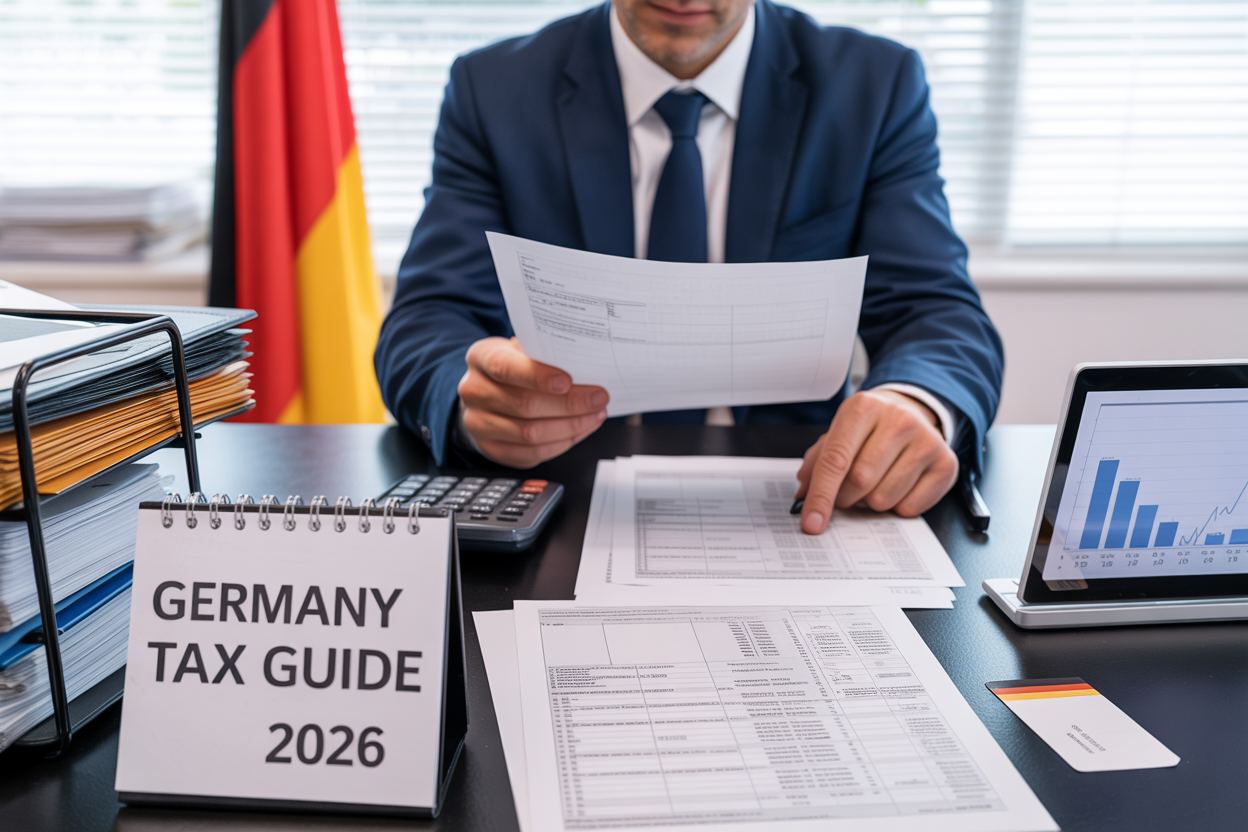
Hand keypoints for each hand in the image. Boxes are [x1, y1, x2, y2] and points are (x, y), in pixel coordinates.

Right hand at [458, 337, 608, 467]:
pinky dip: (562, 443)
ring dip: (570, 426)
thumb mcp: (522, 348)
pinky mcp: (492, 449)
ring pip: (529, 433)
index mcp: (481, 358)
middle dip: (569, 404)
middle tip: (598, 398)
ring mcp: (479, 424)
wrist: (486, 392)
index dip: (538, 376)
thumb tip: (582, 361)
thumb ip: (544, 352)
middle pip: (524, 404)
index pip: (506, 367)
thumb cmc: (512, 368)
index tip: (567, 381)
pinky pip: (531, 453)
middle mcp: (474, 391)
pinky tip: (580, 430)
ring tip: (595, 414)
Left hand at [795, 389, 958, 531]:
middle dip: (844, 499)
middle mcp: (899, 420)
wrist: (912, 413)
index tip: (812, 522)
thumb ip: (818, 462)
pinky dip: (896, 507)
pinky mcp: (946, 464)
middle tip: (845, 493)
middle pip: (859, 482)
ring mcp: (927, 442)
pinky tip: (897, 485)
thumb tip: (804, 495)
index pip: (836, 460)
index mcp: (864, 408)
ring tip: (874, 483)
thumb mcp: (840, 432)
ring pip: (883, 499)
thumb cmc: (870, 428)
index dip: (820, 495)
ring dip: (870, 503)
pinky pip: (909, 508)